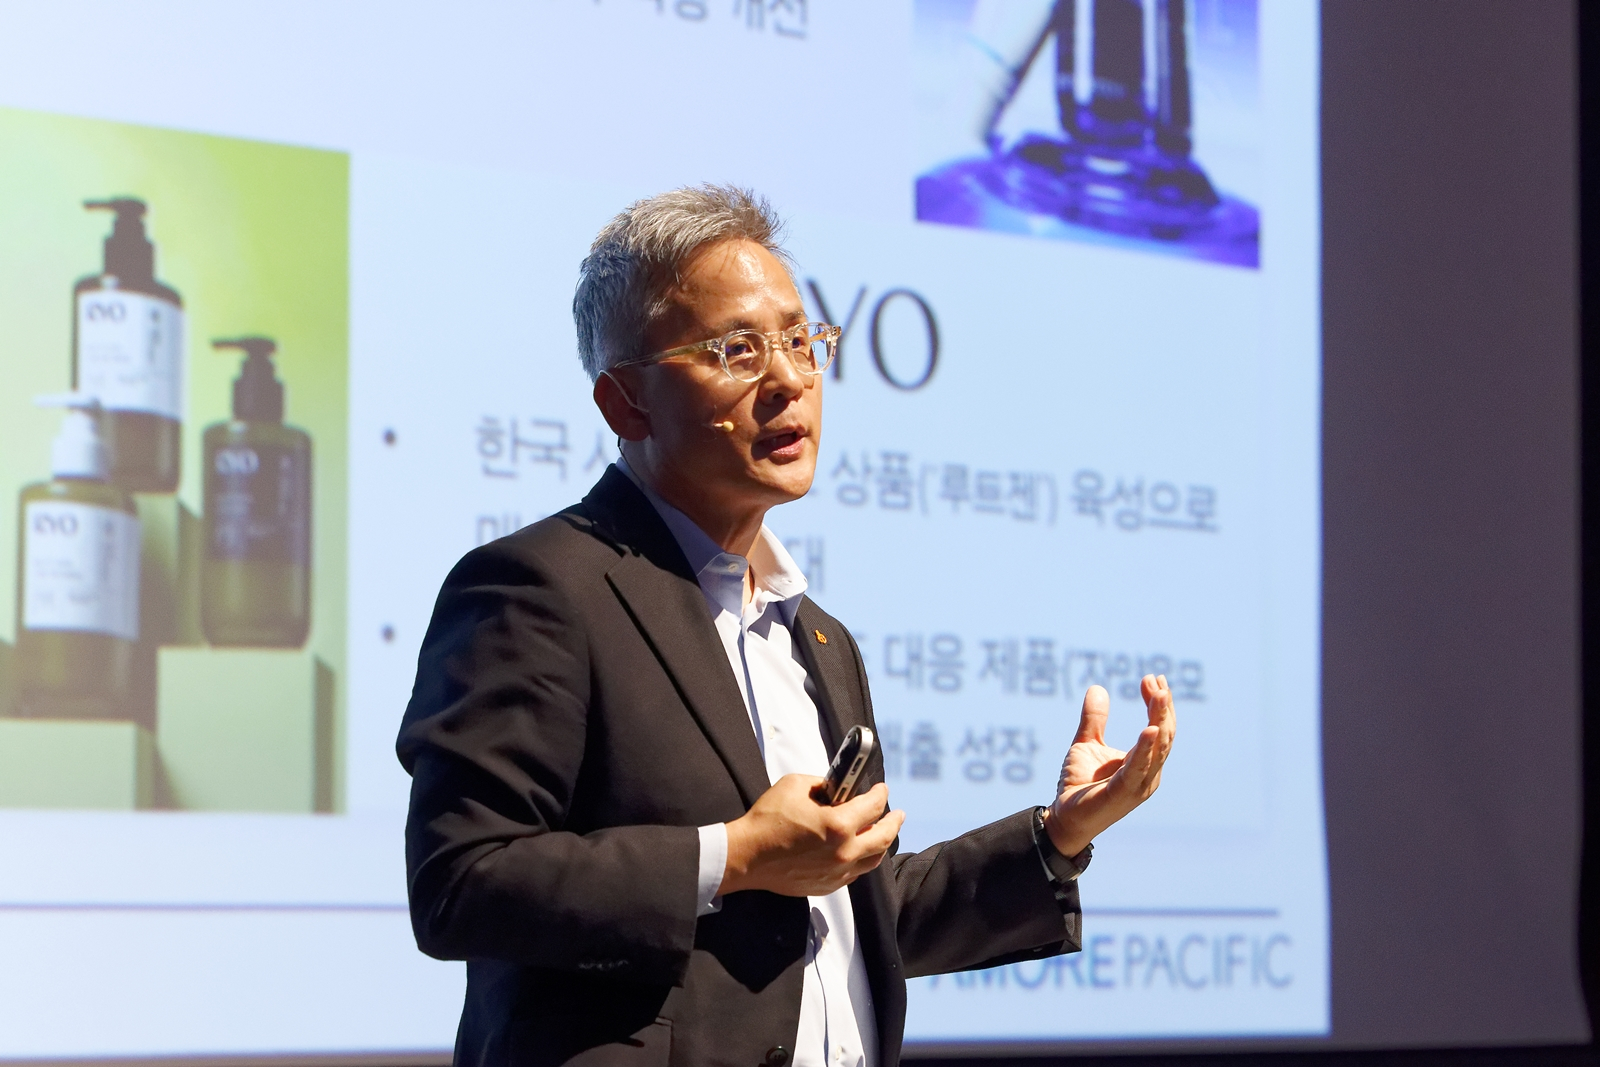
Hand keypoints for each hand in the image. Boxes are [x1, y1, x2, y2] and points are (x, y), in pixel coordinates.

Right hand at [720, 775, 904, 896]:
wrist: (747, 857)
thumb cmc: (768, 820)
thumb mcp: (795, 786)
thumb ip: (821, 784)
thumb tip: (834, 789)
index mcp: (839, 825)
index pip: (873, 806)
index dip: (880, 794)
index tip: (881, 789)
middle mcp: (844, 851)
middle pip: (884, 836)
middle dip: (894, 821)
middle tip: (897, 814)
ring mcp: (837, 872)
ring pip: (873, 859)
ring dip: (882, 843)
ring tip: (883, 833)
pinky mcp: (827, 885)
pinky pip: (855, 873)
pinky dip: (862, 860)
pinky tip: (859, 852)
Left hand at [1042, 674, 1175, 856]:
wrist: (1064, 817)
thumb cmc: (1079, 784)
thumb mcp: (1086, 743)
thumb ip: (1094, 719)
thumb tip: (1097, 688)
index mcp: (1144, 763)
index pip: (1160, 728)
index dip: (1158, 704)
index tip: (1151, 678)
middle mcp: (1148, 774)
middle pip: (1164, 735)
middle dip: (1162, 707)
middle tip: (1156, 680)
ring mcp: (1140, 784)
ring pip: (1158, 749)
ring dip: (1160, 720)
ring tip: (1159, 694)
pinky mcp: (1124, 793)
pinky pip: (1139, 768)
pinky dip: (1145, 748)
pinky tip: (1149, 729)